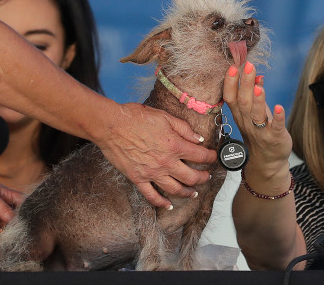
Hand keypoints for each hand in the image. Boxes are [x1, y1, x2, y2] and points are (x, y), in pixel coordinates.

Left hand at [0, 169, 23, 241]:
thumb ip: (3, 208)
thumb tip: (16, 220)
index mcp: (4, 196)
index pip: (22, 202)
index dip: (30, 208)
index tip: (37, 216)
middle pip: (16, 218)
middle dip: (22, 224)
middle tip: (30, 231)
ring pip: (6, 230)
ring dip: (12, 234)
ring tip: (20, 240)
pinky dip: (0, 243)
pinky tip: (5, 246)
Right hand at [97, 102, 215, 208]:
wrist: (110, 125)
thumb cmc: (135, 117)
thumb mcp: (164, 117)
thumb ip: (183, 129)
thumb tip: (198, 138)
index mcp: (174, 145)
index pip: (200, 156)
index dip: (210, 157)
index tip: (213, 157)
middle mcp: (166, 162)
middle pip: (191, 176)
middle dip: (203, 177)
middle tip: (207, 176)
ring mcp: (152, 173)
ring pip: (175, 189)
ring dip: (188, 192)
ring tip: (194, 193)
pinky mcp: (138, 178)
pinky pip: (152, 195)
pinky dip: (161, 203)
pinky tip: (168, 205)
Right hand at [223, 62, 292, 174]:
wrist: (267, 160)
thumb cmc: (260, 132)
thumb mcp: (254, 112)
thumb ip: (254, 93)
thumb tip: (257, 75)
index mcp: (239, 114)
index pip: (231, 97)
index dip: (231, 82)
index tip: (233, 67)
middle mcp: (247, 122)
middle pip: (243, 102)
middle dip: (245, 83)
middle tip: (248, 66)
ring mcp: (260, 131)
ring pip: (256, 115)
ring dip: (258, 101)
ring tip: (259, 87)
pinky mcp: (275, 137)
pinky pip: (275, 127)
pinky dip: (277, 117)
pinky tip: (279, 107)